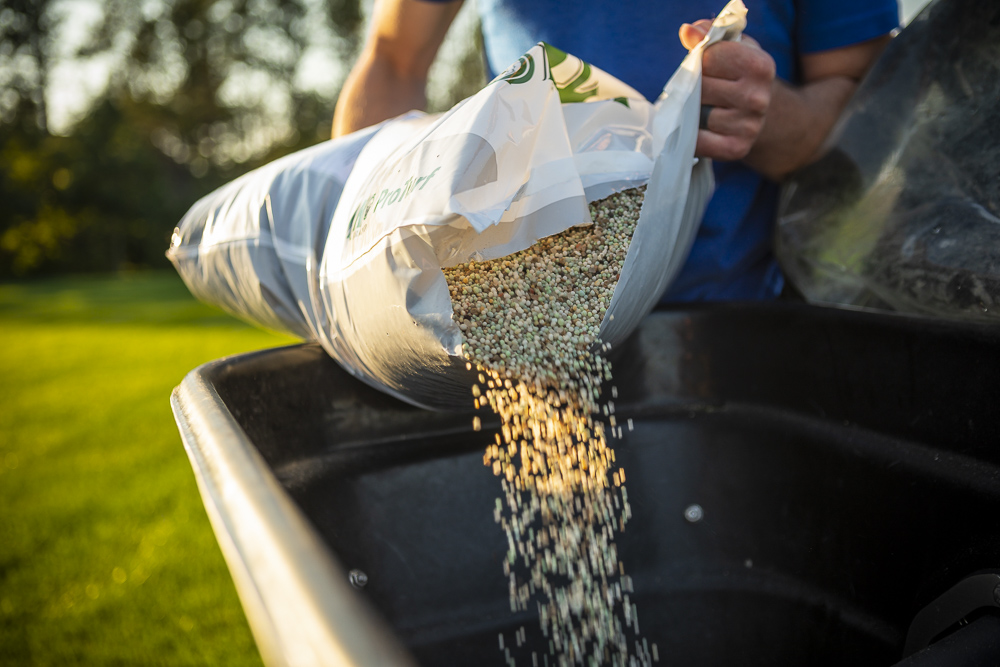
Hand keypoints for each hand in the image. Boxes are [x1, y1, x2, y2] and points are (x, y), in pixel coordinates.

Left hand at [680, 20, 775, 161]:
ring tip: (701, 108)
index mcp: (760, 66)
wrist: (765, 112)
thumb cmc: (740, 75)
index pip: (708, 59)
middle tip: (700, 90)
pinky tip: (699, 128)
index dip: (699, 61)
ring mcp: (749, 126)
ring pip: (696, 115)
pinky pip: (698, 141)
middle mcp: (758, 98)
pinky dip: (691, 135)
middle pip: (700, 88)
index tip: (706, 66)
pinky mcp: (736, 149)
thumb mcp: (732, 49)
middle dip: (692, 87)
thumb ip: (708, 36)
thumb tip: (688, 32)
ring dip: (690, 112)